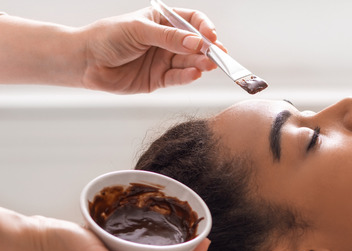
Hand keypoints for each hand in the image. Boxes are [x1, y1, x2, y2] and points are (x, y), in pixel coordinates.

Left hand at [79, 7, 221, 93]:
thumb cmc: (106, 38)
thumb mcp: (139, 30)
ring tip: (208, 65)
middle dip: (208, 49)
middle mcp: (166, 41)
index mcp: (162, 21)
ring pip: (189, 62)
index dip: (204, 28)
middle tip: (217, 55)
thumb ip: (168, 38)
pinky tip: (194, 74)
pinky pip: (178, 78)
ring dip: (201, 63)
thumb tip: (196, 42)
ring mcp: (164, 60)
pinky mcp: (159, 79)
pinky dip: (187, 77)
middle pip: (195, 44)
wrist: (85, 61)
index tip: (212, 36)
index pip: (191, 21)